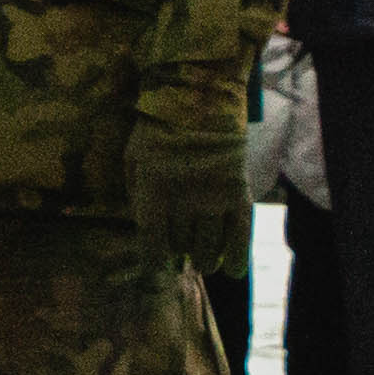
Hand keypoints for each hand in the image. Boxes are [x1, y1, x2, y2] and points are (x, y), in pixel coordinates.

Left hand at [126, 120, 251, 272]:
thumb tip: (144, 230)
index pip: (153, 242)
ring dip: (204, 259)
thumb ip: (136, 195)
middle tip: (179, 257)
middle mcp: (185, 199)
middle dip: (178, 255)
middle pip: (181, 244)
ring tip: (202, 264)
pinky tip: (231, 272)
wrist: (200, 102)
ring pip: (209, 244)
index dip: (153, 262)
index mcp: (154, 191)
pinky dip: (237, 256)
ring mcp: (215, 197)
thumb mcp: (132, 159)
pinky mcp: (239, 192)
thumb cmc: (157, 131)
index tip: (155, 270)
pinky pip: (241, 233)